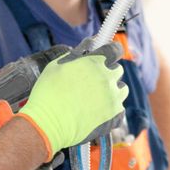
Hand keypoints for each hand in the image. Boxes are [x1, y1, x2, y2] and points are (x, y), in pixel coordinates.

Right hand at [18, 38, 127, 159]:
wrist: (48, 124)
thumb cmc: (48, 93)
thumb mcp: (56, 66)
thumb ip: (76, 53)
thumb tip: (89, 44)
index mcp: (94, 63)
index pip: (115, 49)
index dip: (111, 51)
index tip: (108, 55)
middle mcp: (107, 79)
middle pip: (118, 70)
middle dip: (108, 73)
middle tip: (93, 81)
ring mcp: (113, 98)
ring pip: (122, 89)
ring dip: (112, 90)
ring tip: (96, 98)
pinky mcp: (115, 117)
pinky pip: (119, 109)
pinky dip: (111, 110)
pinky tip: (96, 113)